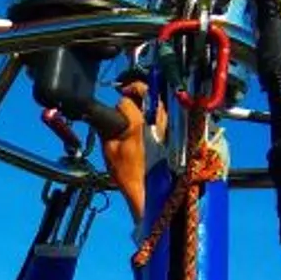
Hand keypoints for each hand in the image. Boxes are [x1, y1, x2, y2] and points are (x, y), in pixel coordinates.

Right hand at [99, 82, 165, 225]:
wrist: (149, 190)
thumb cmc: (129, 175)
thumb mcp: (109, 151)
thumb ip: (106, 130)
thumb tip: (106, 118)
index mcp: (138, 124)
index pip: (125, 102)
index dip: (118, 103)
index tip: (115, 106)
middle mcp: (157, 121)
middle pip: (149, 92)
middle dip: (136, 89)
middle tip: (127, 92)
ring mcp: (169, 127)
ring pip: (161, 100)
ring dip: (149, 97)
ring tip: (138, 102)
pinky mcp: (174, 134)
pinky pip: (168, 113)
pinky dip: (158, 110)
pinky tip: (150, 116)